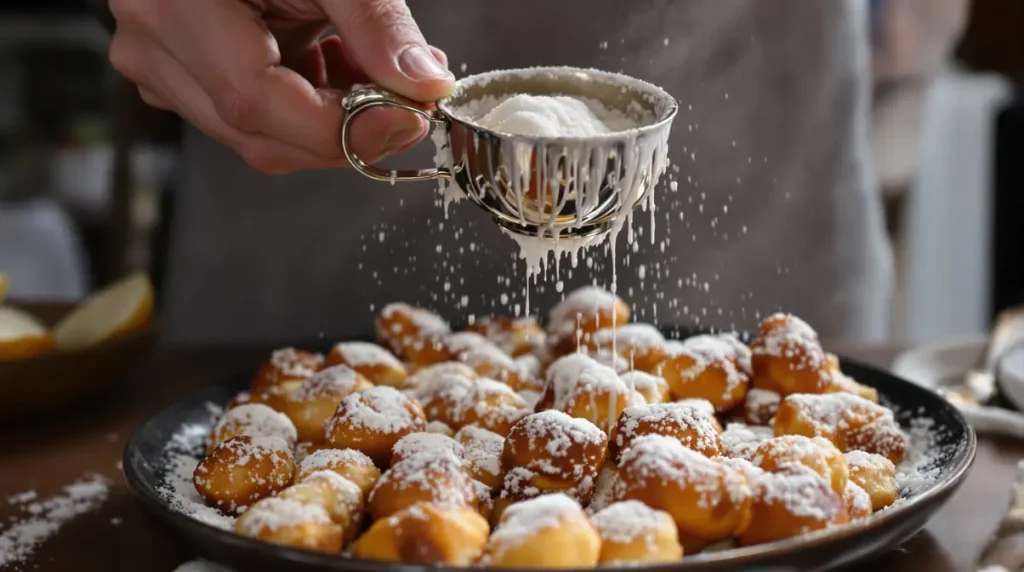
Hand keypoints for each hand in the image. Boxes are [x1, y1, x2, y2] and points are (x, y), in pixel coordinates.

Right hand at [108, 0, 454, 173]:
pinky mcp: (183, 75)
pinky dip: (308, 105)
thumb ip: (376, 24)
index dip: (342, 127)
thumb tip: (424, 86)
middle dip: (347, 131)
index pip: (255, 102)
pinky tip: (335, 65)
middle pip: (260, 136)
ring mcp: (163, 67)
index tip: (410, 117)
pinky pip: (252, 117)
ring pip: (260, 136)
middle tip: (408, 101)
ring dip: (331, 119)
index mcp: (174, 5)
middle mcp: (155, 47)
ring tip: (373, 71)